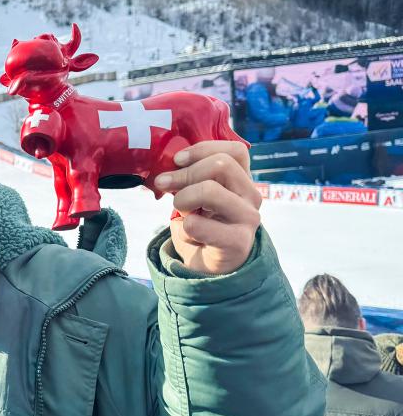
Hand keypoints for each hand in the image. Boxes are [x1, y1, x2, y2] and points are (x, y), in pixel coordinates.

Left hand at [154, 141, 260, 274]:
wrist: (210, 266)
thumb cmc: (201, 224)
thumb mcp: (195, 195)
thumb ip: (189, 178)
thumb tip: (165, 168)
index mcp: (242, 180)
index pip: (235, 150)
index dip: (203, 149)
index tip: (177, 160)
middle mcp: (251, 196)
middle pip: (221, 165)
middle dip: (184, 173)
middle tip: (164, 184)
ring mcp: (248, 219)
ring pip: (210, 190)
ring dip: (183, 199)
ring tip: (181, 211)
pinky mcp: (238, 242)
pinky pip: (197, 224)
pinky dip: (183, 228)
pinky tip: (189, 235)